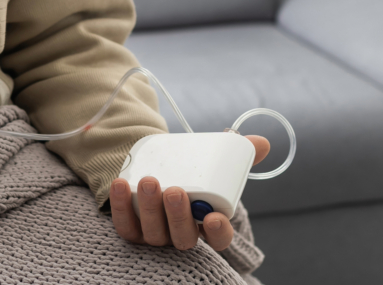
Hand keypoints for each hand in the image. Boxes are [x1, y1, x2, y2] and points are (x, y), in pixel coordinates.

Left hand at [108, 135, 269, 251]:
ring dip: (149, 208)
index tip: (214, 218)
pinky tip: (122, 184)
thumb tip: (260, 143)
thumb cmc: (196, 178)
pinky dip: (122, 206)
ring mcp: (156, 236)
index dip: (218, 233)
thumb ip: (239, 156)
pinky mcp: (133, 230)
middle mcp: (182, 235)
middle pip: (182, 236)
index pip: (218, 240)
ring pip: (153, 232)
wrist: (162, 175)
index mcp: (208, 225)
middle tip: (175, 191)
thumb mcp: (218, 168)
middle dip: (178, 215)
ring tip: (149, 181)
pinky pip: (126, 225)